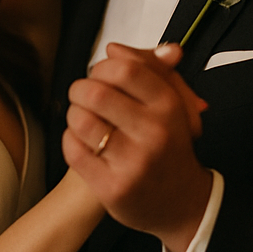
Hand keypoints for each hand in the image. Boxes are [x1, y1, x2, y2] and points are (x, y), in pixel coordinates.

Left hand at [63, 43, 212, 251]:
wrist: (180, 204)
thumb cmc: (168, 146)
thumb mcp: (171, 104)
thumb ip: (148, 70)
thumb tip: (115, 48)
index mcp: (169, 107)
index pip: (125, 69)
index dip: (103, 67)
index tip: (100, 75)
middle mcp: (155, 134)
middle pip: (96, 92)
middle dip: (80, 89)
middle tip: (83, 96)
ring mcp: (133, 163)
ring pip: (81, 120)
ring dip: (74, 115)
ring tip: (83, 119)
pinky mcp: (112, 188)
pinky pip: (73, 149)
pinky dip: (71, 140)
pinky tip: (83, 142)